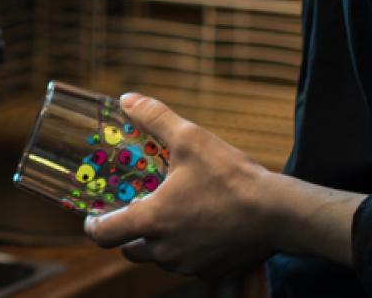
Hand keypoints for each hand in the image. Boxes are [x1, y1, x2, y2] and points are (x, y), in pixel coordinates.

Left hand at [82, 93, 278, 277]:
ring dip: (156, 242)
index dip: (93, 225)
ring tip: (170, 213)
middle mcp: (166, 249)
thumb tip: (127, 99)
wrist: (279, 213)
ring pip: (158, 258)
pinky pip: (186, 263)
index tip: (94, 214)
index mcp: (152, 220)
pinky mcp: (212, 271)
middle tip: (136, 208)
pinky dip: (183, 249)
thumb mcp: (189, 137)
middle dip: (127, 233)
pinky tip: (197, 225)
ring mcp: (189, 264)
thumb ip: (154, 117)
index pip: (103, 235)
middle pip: (129, 250)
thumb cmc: (231, 176)